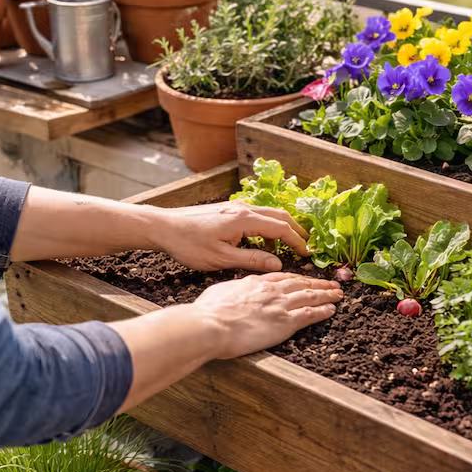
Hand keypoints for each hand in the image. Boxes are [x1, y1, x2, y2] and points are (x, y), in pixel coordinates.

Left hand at [150, 202, 309, 271]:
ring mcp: (235, 207)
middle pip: (280, 216)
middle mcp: (243, 208)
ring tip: (287, 249)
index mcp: (244, 219)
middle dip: (296, 231)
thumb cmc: (189, 245)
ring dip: (281, 230)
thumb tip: (278, 263)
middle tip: (307, 247)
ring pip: (268, 215)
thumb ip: (252, 260)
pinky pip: (256, 217)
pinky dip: (267, 229)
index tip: (308, 255)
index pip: (281, 228)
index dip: (297, 242)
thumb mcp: (221, 259)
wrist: (163, 227)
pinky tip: (262, 245)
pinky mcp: (228, 211)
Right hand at [193, 272, 341, 358]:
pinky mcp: (285, 323)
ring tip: (338, 294)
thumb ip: (233, 289)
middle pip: (301, 284)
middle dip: (318, 283)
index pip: (283, 277)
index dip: (298, 278)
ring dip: (326, 294)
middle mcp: (271, 291)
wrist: (211, 325)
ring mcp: (280, 305)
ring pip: (310, 296)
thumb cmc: (208, 312)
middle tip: (332, 283)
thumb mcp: (220, 292)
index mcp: (256, 282)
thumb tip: (234, 291)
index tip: (307, 278)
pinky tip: (332, 310)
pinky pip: (309, 314)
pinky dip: (322, 311)